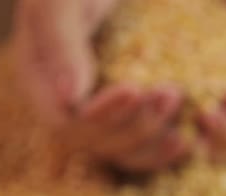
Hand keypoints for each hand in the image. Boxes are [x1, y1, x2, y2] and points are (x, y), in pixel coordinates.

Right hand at [13, 0, 188, 170]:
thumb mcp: (62, 0)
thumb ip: (60, 41)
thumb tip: (69, 99)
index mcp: (40, 82)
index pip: (66, 122)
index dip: (102, 115)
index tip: (135, 88)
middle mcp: (65, 106)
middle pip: (96, 142)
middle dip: (136, 123)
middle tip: (170, 92)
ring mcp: (96, 113)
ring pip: (121, 150)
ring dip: (154, 134)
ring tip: (177, 101)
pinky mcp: (123, 114)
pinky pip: (140, 147)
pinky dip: (162, 148)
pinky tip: (185, 137)